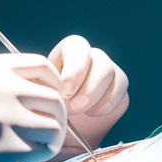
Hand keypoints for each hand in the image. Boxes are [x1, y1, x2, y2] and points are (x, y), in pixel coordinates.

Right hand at [0, 53, 67, 161]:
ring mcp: (4, 118)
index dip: (55, 83)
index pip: (43, 65)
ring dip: (54, 136)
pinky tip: (31, 155)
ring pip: (55, 124)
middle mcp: (0, 87)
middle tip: (49, 126)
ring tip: (42, 142)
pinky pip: (45, 148)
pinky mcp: (7, 148)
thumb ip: (1, 77)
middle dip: (58, 114)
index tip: (50, 98)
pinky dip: (44, 153)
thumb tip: (41, 85)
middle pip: (55, 97)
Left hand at [45, 35, 129, 161]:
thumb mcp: (42, 89)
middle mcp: (91, 55)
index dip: (75, 69)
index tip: (65, 92)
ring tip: (79, 111)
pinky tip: (90, 113)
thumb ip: (44, 86)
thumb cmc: (48, 97)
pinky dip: (105, 107)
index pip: (79, 46)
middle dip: (89, 90)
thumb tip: (51, 92)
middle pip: (101, 64)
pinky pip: (120, 93)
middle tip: (74, 109)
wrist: (64, 114)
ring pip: (113, 77)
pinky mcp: (119, 84)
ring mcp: (108, 69)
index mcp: (69, 49)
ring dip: (96, 99)